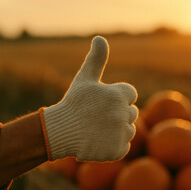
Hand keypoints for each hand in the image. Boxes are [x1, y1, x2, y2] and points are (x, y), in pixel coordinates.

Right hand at [40, 36, 137, 161]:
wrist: (59, 131)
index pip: (130, 94)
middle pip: (131, 113)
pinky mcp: (117, 151)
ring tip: (97, 128)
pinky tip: (98, 140)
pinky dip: (114, 146)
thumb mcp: (84, 78)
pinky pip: (124, 146)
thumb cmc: (73, 103)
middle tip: (97, 117)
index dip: (117, 97)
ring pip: (129, 130)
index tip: (102, 102)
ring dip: (117, 130)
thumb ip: (96, 58)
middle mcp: (121, 114)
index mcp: (117, 95)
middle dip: (117, 114)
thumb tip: (100, 38)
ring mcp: (119, 134)